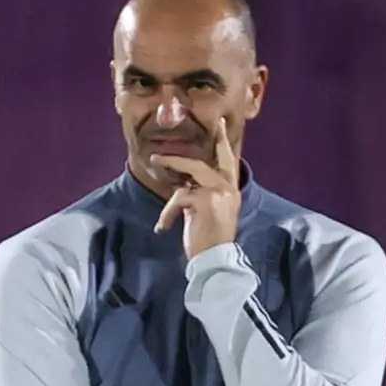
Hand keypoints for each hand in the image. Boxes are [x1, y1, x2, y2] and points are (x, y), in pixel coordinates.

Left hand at [149, 109, 244, 256]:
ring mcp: (218, 192)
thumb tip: (184, 184)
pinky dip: (168, 212)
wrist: (215, 260)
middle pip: (201, 164)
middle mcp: (228, 189)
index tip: (219, 125)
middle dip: (178, 158)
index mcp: (231, 192)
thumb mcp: (211, 214)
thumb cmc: (210, 242)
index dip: (223, 143)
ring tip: (154, 164)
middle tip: (158, 156)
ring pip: (190, 171)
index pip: (228, 162)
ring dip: (170, 166)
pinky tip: (164, 227)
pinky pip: (179, 197)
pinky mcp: (205, 200)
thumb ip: (204, 195)